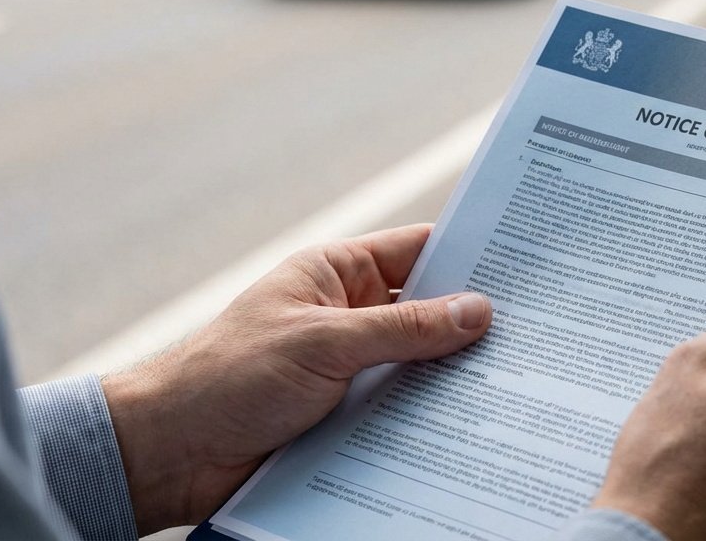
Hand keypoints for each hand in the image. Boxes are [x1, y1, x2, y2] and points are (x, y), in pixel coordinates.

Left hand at [100, 224, 490, 533]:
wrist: (169, 454)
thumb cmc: (228, 378)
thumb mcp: (323, 342)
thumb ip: (403, 328)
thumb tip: (477, 311)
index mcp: (335, 273)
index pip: (417, 251)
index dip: (468, 254)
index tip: (524, 264)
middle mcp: (348, 315)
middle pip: (427, 312)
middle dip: (472, 323)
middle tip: (535, 331)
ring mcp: (350, 367)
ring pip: (420, 366)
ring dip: (454, 377)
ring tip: (517, 381)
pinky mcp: (348, 416)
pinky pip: (402, 410)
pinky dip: (432, 417)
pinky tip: (472, 425)